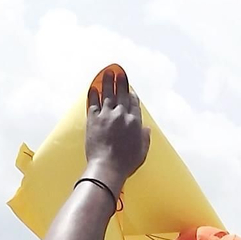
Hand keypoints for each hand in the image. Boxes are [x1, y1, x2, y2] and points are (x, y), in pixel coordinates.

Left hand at [84, 64, 150, 188]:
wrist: (107, 167)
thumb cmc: (125, 163)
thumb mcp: (142, 152)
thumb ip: (145, 138)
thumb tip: (147, 128)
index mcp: (135, 122)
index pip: (134, 103)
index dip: (132, 95)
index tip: (130, 90)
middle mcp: (121, 115)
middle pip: (121, 95)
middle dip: (121, 82)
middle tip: (119, 73)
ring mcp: (106, 115)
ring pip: (107, 94)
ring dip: (107, 82)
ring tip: (107, 73)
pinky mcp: (93, 119)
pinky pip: (93, 102)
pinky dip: (93, 94)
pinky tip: (94, 87)